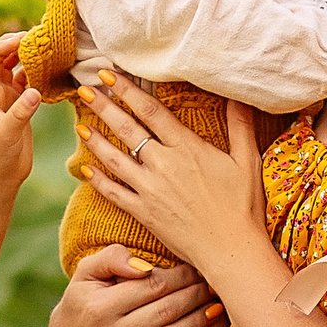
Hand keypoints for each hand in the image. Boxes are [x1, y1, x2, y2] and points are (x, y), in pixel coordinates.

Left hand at [0, 32, 43, 194]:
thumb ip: (20, 113)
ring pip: (16, 69)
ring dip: (28, 57)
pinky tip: (53, 68)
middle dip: (16, 45)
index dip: (1, 47)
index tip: (21, 39)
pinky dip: (39, 73)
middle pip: (2, 59)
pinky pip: (29, 83)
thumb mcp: (6, 136)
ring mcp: (8, 100)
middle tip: (38, 36)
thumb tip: (35, 91)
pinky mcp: (21, 108)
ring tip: (47, 46)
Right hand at [47, 244, 224, 326]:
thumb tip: (145, 267)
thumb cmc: (84, 298)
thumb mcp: (87, 271)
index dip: (179, 277)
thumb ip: (112, 258)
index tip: (197, 269)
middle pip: (164, 312)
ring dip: (196, 324)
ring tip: (215, 310)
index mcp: (99, 306)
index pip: (151, 287)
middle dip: (194, 297)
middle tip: (214, 287)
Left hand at [79, 79, 274, 294]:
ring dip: (95, 140)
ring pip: (115, 159)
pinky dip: (97, 181)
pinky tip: (84, 169)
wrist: (231, 251)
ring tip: (79, 125)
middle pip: (127, 129)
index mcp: (187, 148)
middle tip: (84, 89)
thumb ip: (240, 125)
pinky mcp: (143, 213)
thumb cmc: (244, 206)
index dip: (127, 90)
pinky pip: (114, 193)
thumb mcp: (247, 161)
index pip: (151, 111)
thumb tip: (240, 95)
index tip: (109, 74)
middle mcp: (164, 165)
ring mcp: (150, 190)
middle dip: (103, 106)